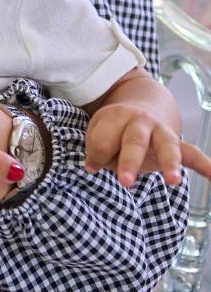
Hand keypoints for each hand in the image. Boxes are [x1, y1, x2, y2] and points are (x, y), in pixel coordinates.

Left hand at [85, 101, 210, 186]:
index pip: (103, 141)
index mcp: (117, 116)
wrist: (139, 108)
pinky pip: (192, 154)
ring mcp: (161, 133)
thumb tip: (94, 166)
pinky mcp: (175, 145)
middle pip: (135, 141)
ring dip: (170, 162)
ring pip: (167, 146)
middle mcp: (141, 122)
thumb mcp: (98, 133)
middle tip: (124, 182)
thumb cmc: (113, 129)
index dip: (96, 156)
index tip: (93, 165)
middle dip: (129, 162)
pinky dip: (205, 165)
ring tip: (173, 181)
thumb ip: (97, 149)